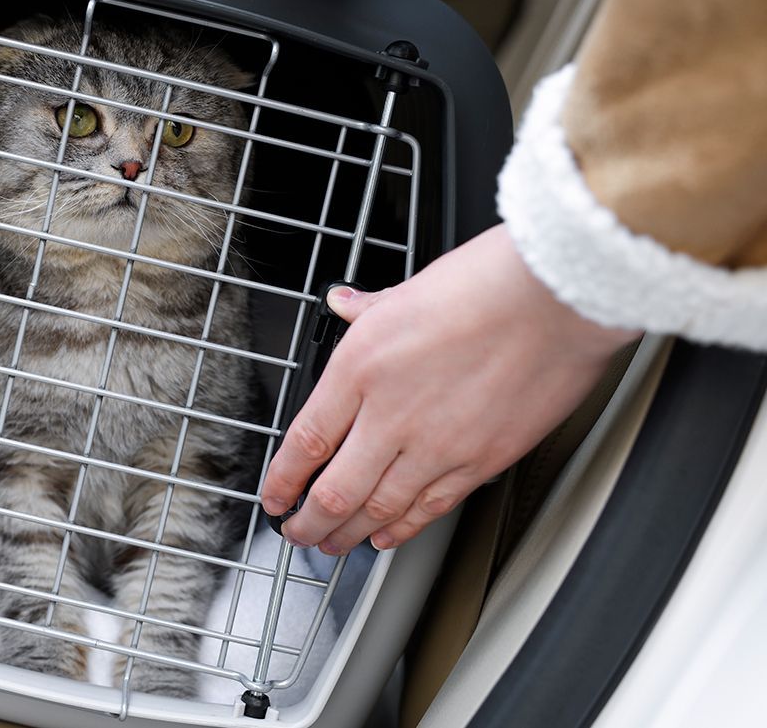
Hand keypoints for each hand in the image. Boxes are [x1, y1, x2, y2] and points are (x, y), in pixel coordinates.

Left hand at [260, 224, 640, 553]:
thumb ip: (367, 308)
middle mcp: (391, 414)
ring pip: (378, 509)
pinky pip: (429, 509)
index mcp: (361, 368)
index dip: (282, 480)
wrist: (557, 298)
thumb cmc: (488, 284)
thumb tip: (344, 304)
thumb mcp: (407, 288)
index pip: (306, 441)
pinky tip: (387, 537)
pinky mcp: (480, 462)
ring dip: (348, 535)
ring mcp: (435, 444)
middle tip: (296, 534)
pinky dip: (402, 529)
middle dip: (307, 523)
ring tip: (332, 546)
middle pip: (334, 490)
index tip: (273, 496)